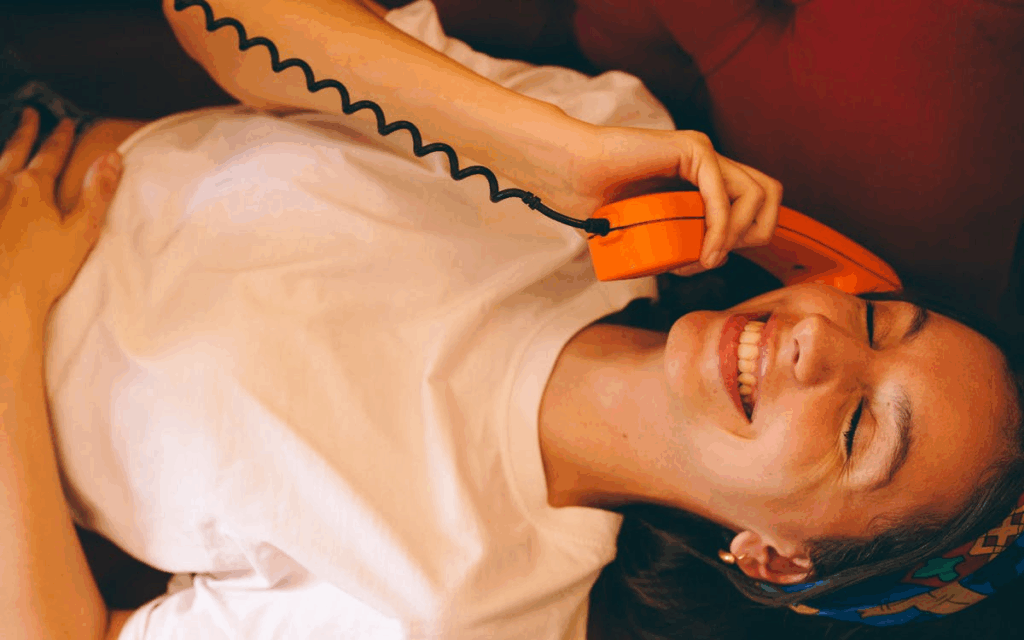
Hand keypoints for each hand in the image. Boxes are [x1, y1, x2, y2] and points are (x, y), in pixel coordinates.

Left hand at [0, 108, 121, 333]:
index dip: (61, 137)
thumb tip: (111, 158)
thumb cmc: (44, 269)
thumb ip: (97, 192)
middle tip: (30, 114)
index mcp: (33, 188)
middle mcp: (3, 187)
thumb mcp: (82, 230)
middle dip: (26, 131)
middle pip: (16, 151)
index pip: (51, 154)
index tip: (66, 123)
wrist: (2, 298)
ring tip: (9, 142)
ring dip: (5, 150)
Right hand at [570, 125, 782, 273]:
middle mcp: (710, 163)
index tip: (702, 264)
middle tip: (713, 259)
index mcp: (701, 179)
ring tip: (707, 258)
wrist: (568, 175)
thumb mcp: (645, 232)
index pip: (753, 205)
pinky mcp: (694, 149)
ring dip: (737, 236)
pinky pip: (726, 195)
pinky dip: (721, 229)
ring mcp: (705, 153)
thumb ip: (671, 242)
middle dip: (754, 235)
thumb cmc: (594, 202)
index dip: (741, 240)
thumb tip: (696, 266)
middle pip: (770, 196)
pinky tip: (705, 252)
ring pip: (759, 194)